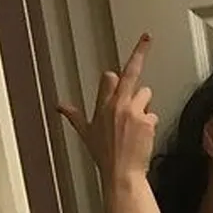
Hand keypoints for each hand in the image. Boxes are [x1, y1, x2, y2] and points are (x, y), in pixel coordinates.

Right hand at [57, 33, 157, 189]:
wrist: (121, 174)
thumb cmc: (105, 156)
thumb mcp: (86, 134)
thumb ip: (74, 116)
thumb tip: (58, 106)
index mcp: (102, 106)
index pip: (109, 78)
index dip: (116, 74)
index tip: (124, 54)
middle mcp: (116, 105)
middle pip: (130, 73)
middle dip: (139, 52)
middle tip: (146, 38)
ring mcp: (132, 111)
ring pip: (146, 94)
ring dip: (144, 105)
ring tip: (135, 126)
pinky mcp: (146, 120)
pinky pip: (154, 114)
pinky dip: (150, 124)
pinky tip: (142, 137)